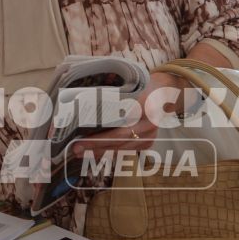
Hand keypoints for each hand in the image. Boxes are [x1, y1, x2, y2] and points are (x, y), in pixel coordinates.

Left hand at [68, 71, 185, 159]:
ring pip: (122, 149)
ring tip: (81, 153)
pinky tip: (94, 153)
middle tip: (75, 149)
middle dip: (95, 147)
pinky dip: (109, 153)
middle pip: (119, 140)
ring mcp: (150, 135)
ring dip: (100, 152)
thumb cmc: (140, 86)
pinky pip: (126, 151)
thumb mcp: (128, 86)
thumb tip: (80, 106)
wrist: (163, 92)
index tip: (81, 140)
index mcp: (144, 106)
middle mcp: (149, 123)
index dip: (99, 137)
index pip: (119, 126)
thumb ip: (111, 97)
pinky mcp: (148, 143)